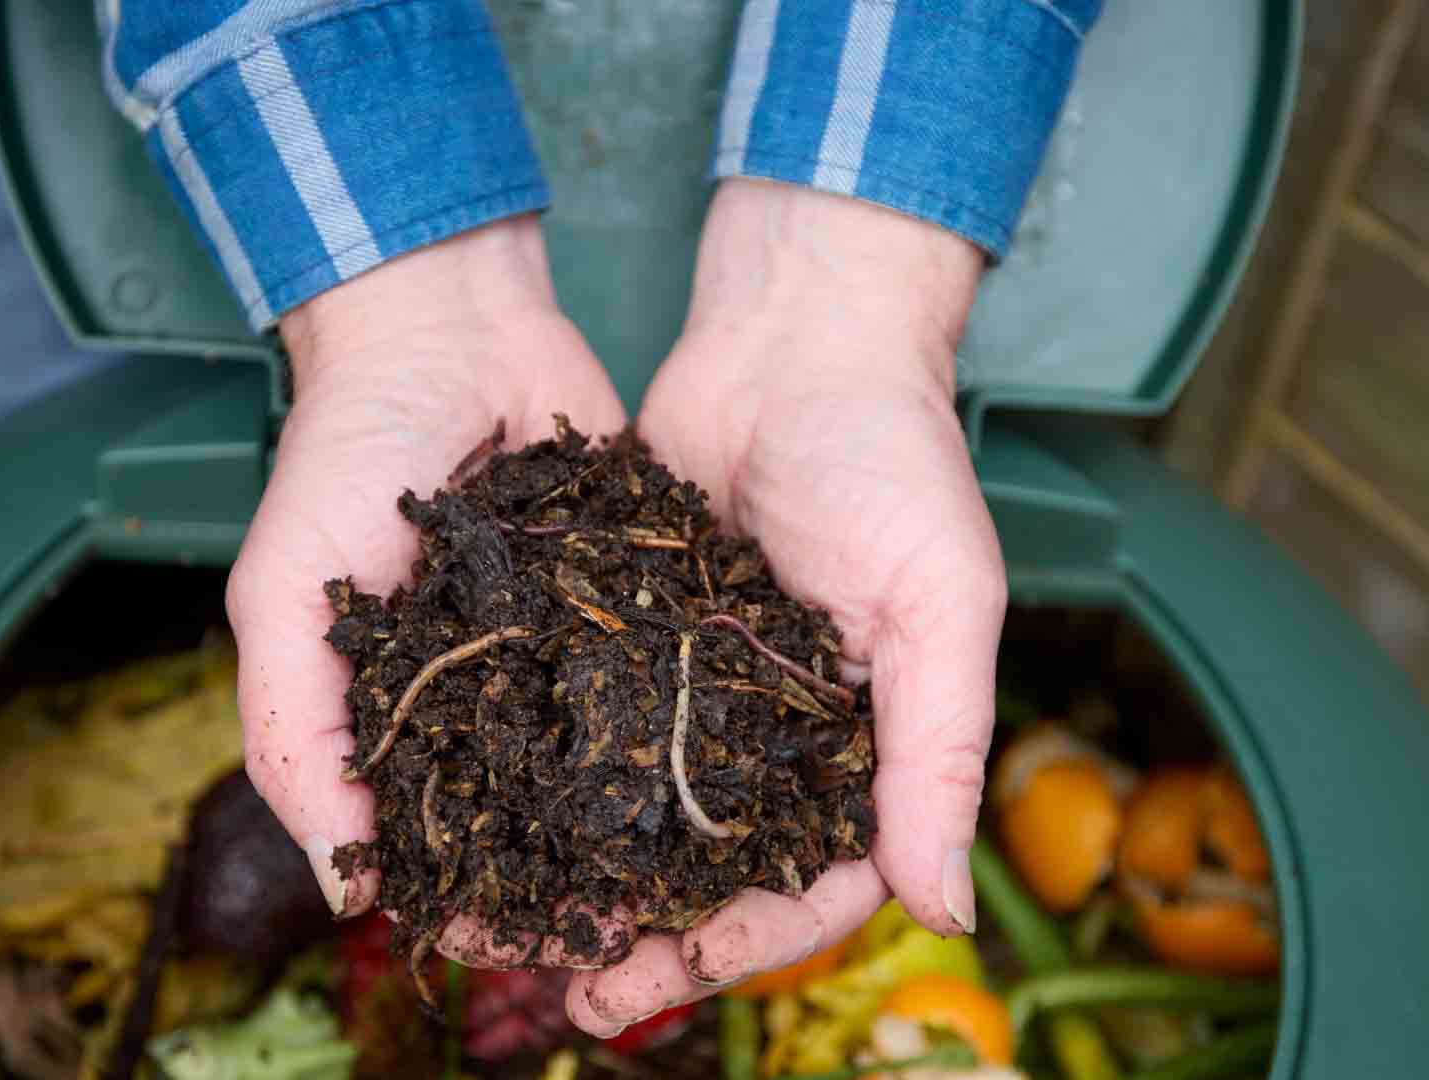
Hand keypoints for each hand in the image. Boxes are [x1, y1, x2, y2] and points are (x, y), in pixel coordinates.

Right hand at [228, 217, 629, 965]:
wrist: (448, 327)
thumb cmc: (344, 453)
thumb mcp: (281, 594)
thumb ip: (292, 731)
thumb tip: (348, 885)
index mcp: (396, 717)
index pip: (430, 841)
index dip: (462, 899)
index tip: (508, 943)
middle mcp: (484, 698)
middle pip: (530, 822)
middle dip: (566, 884)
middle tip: (619, 937)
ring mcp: (562, 652)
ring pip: (606, 770)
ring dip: (638, 832)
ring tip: (684, 889)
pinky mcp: (632, 604)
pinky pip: (664, 681)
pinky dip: (692, 731)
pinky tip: (731, 780)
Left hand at [565, 180, 1006, 1035]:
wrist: (797, 337)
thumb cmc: (895, 457)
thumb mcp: (942, 602)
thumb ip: (941, 754)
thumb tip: (945, 917)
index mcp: (863, 750)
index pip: (809, 887)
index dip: (738, 947)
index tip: (652, 983)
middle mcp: (778, 740)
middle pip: (710, 875)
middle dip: (644, 941)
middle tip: (566, 991)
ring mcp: (699, 693)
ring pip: (637, 819)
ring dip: (579, 880)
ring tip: (501, 929)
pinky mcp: (630, 639)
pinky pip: (585, 731)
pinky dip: (542, 781)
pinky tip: (482, 819)